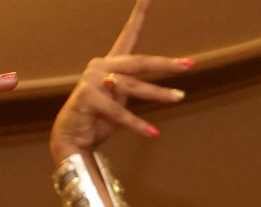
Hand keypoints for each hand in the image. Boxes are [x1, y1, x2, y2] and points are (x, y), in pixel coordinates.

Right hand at [49, 0, 191, 162]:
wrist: (72, 138)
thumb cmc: (98, 119)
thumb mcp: (120, 100)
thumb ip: (134, 89)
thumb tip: (163, 90)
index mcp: (109, 63)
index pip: (128, 35)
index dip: (139, 15)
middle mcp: (100, 66)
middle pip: (139, 62)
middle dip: (165, 64)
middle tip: (188, 65)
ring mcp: (93, 80)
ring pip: (133, 86)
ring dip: (157, 93)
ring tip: (178, 97)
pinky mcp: (88, 97)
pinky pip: (119, 112)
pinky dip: (137, 124)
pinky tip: (153, 133)